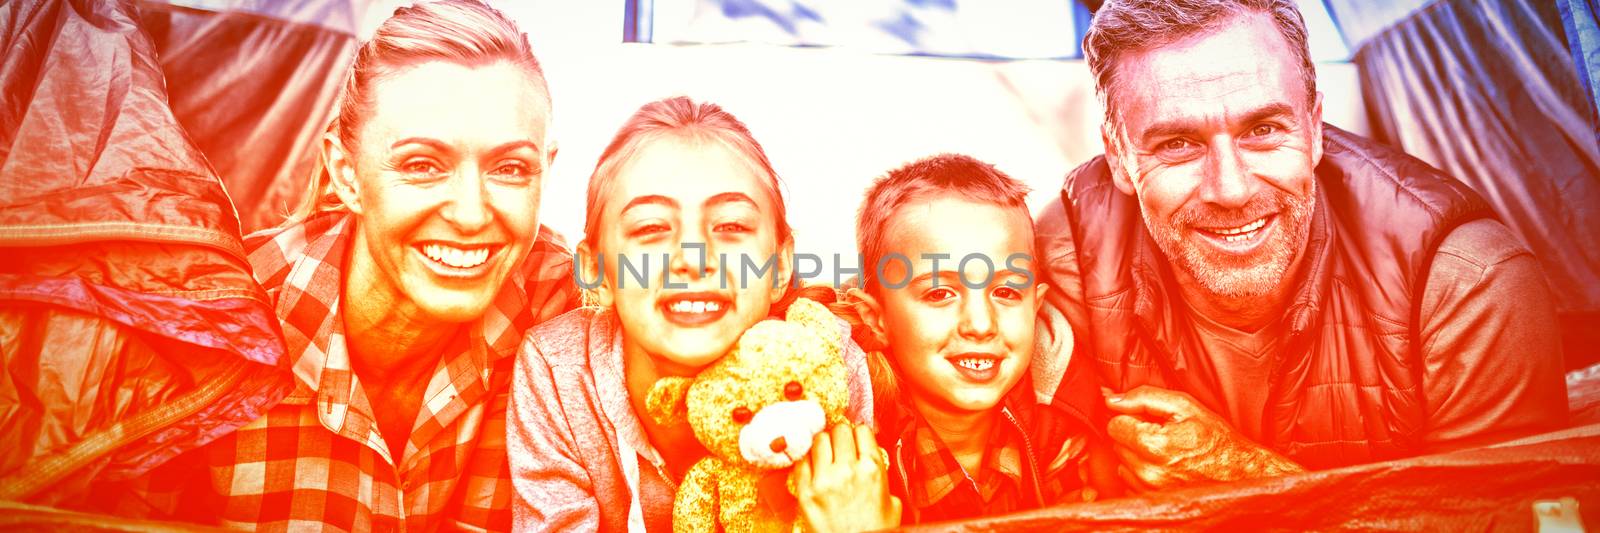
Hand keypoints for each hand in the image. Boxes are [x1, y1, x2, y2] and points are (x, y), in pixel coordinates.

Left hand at [791, 423, 901, 532]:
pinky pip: (801, 462)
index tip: (856, 438)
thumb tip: (871, 462)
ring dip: (823, 444)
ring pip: (818, 440)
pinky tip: (812, 467)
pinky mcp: (805, 492)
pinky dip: (807, 461)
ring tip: (825, 454)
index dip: (858, 433)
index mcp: (872, 470)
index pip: (862, 431)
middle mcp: (848, 471)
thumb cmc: (873, 530)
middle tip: (840, 444)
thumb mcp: (892, 503)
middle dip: (840, 435)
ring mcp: (823, 481)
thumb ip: (882, 477)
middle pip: (839, 430)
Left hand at [1104, 386, 1301, 491]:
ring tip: (1166, 453)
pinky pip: (1130, 483)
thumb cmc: (1215, 440)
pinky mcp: (1151, 502)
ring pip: (1122, 464)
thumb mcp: (1185, 407)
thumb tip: (1111, 399)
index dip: (1131, 418)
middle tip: (1163, 436)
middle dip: (1134, 437)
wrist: (1240, 474)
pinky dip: (1142, 475)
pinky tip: (1164, 469)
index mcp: (1154, 445)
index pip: (1114, 425)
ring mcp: (1149, 490)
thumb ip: (1144, 398)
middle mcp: (1149, 472)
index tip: (1149, 421)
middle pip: (1117, 445)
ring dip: (1137, 457)